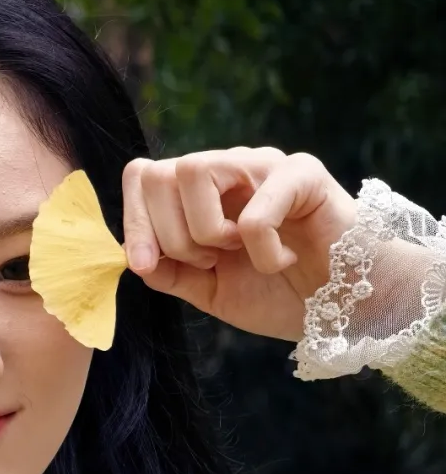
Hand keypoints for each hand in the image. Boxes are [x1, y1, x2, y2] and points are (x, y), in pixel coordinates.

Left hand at [121, 147, 357, 341]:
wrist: (341, 309)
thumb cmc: (280, 294)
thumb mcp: (209, 291)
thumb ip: (169, 272)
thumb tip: (131, 255)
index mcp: (201, 192)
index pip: (143, 176)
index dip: (134, 221)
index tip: (147, 265)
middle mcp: (228, 168)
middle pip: (160, 172)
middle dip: (171, 235)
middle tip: (210, 263)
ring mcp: (263, 165)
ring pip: (195, 171)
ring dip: (206, 231)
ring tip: (238, 255)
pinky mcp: (302, 174)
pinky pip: (253, 210)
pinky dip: (260, 251)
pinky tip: (283, 261)